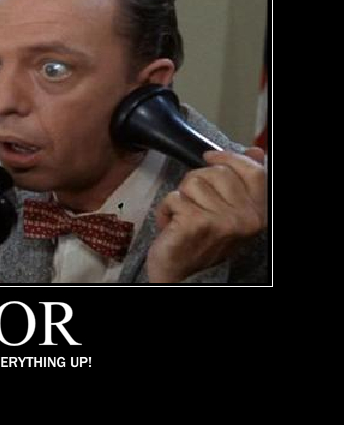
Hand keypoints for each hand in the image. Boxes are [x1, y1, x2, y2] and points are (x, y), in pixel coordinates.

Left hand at [147, 147, 266, 282]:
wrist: (183, 272)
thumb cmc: (203, 240)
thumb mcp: (229, 211)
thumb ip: (241, 183)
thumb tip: (256, 152)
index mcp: (258, 212)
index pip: (253, 170)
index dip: (229, 158)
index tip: (210, 157)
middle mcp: (246, 217)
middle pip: (216, 172)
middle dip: (196, 182)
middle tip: (192, 203)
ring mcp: (222, 220)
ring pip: (192, 182)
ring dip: (180, 197)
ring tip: (183, 216)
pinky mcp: (197, 222)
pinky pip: (174, 197)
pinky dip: (166, 209)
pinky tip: (172, 225)